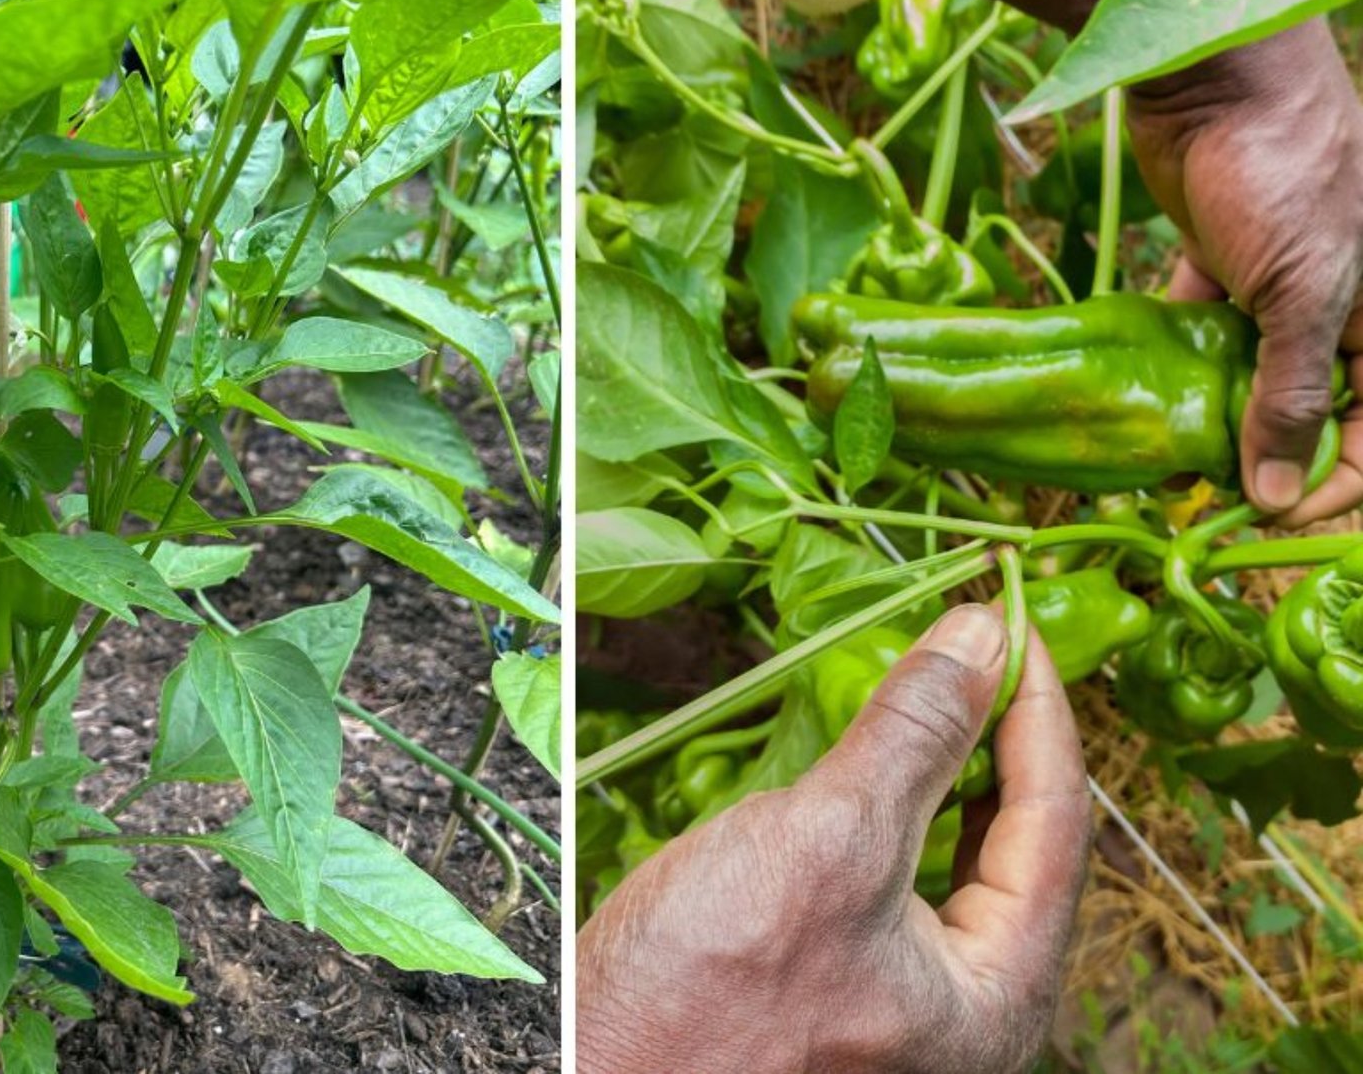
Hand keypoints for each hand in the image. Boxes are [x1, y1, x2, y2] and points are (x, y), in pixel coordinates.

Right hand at [576, 605, 1090, 1073]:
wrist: (596, 1067)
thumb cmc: (709, 988)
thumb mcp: (827, 841)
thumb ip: (915, 737)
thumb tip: (980, 640)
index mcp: (999, 993)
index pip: (1056, 820)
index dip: (1037, 709)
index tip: (1011, 621)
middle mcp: (966, 1002)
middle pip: (1015, 838)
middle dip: (994, 731)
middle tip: (974, 642)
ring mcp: (902, 993)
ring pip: (951, 848)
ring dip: (939, 758)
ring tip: (925, 678)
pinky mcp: (838, 974)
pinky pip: (892, 870)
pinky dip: (886, 798)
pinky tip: (859, 752)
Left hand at [1127, 19, 1362, 524]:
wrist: (1215, 79)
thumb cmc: (1286, 175)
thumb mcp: (1305, 293)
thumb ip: (1294, 395)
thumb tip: (1279, 498)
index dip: (1336, 479)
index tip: (1273, 514)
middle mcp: (1347, 304)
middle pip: (1316, 405)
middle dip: (1269, 453)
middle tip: (1208, 492)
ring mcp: (1282, 283)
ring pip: (1255, 372)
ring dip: (1217, 414)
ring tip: (1170, 458)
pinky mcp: (1222, 262)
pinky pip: (1207, 329)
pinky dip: (1182, 361)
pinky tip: (1145, 397)